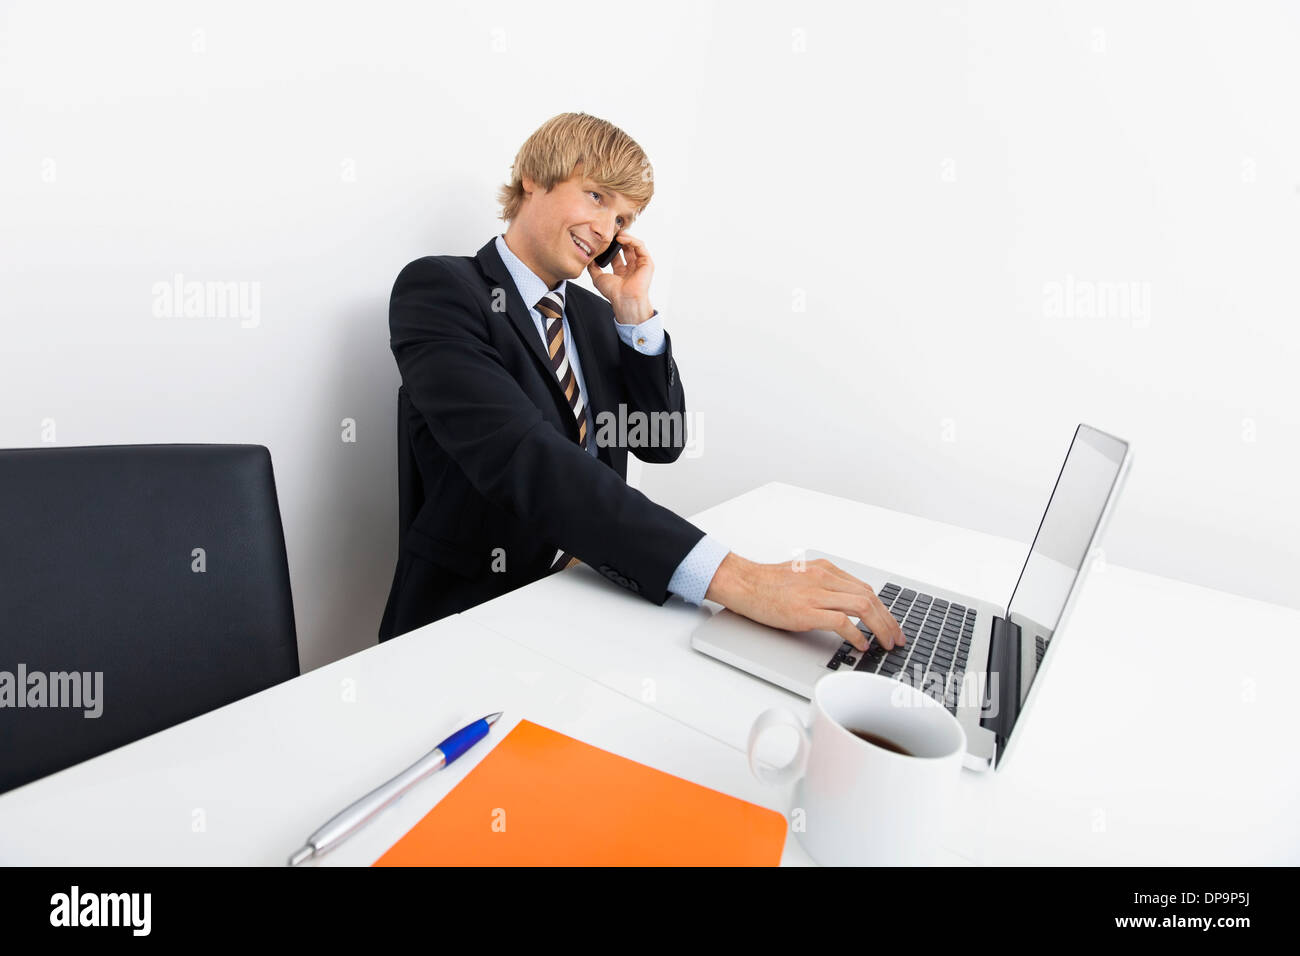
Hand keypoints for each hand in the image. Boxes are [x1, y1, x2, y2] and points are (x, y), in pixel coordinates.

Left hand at [587, 231, 653, 323]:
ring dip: (625, 236)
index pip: (617, 254)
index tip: (603, 239)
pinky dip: (631, 239)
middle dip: (618, 238)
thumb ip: (593, 268)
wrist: (624, 299)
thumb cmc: (614, 293)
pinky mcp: (647, 262)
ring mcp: (640, 265)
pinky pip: (640, 246)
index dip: (610, 245)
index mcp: (622, 272)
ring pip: (634, 244)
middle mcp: (632, 267)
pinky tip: (621, 238)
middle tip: (610, 232)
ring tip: (616, 233)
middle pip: (626, 247)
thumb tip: (589, 258)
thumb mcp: (598, 278)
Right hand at [704, 554, 904, 652]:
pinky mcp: (806, 611)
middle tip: (896, 638)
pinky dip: (857, 635)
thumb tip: (843, 607)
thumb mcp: (801, 577)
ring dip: (880, 628)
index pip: (865, 589)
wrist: (743, 583)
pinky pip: (842, 621)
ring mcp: (816, 593)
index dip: (883, 609)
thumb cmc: (766, 583)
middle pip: (870, 597)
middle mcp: (825, 577)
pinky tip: (861, 645)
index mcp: (825, 569)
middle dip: (889, 620)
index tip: (891, 624)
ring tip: (885, 643)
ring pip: (862, 607)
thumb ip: (823, 587)